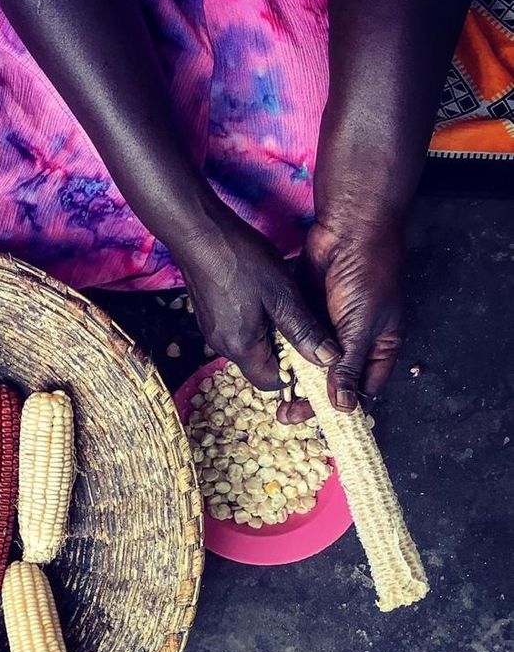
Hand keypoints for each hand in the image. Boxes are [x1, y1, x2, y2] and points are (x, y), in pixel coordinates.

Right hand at [172, 210, 339, 389]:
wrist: (199, 232)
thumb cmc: (240, 260)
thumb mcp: (282, 294)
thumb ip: (305, 330)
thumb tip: (329, 359)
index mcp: (241, 347)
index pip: (271, 382)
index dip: (293, 373)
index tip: (310, 351)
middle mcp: (222, 345)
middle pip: (259, 364)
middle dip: (283, 351)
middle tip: (302, 323)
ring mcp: (212, 330)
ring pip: (248, 345)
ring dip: (269, 334)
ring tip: (283, 306)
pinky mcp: (208, 315)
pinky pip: (236, 330)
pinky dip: (254, 322)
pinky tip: (262, 296)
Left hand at [277, 216, 404, 423]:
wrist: (350, 230)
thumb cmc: (368, 275)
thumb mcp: (362, 327)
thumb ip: (349, 366)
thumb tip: (343, 407)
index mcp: (381, 345)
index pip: (364, 387)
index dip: (343, 405)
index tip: (318, 421)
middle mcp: (356, 339)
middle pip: (332, 379)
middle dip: (311, 397)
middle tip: (286, 413)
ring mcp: (330, 326)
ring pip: (311, 363)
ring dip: (295, 379)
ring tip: (275, 399)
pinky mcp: (308, 312)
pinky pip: (296, 341)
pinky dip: (286, 355)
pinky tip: (271, 369)